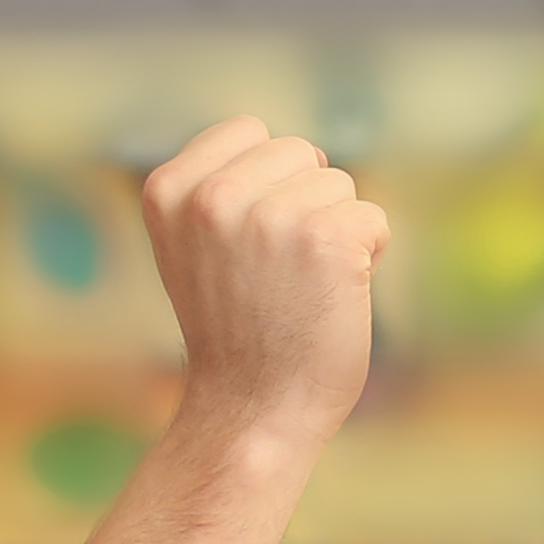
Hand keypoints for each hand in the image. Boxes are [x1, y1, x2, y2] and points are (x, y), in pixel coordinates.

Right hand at [142, 117, 387, 455]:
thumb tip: (300, 149)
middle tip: (280, 276)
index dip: (268, 183)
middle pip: (300, 153)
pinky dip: (368, 258)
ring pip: (340, 186)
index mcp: (170, 189)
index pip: (249, 132)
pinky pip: (372, 220)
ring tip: (302, 290)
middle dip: (305, 205)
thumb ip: (220, 188)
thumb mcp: (198, 247)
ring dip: (336, 234)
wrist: (253, 412)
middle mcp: (214, 197)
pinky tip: (333, 299)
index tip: (250, 247)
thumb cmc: (236, 333)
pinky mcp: (326, 240)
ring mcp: (270, 217)